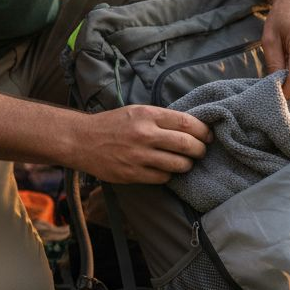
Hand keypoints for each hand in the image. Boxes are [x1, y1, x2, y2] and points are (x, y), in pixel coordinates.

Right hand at [73, 105, 212, 183]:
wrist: (81, 140)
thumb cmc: (112, 124)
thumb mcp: (137, 111)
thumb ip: (162, 118)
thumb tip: (192, 127)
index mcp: (147, 115)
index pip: (187, 123)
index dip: (203, 131)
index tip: (208, 136)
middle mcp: (144, 134)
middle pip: (187, 145)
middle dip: (200, 150)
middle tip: (201, 152)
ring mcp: (138, 156)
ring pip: (178, 164)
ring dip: (187, 165)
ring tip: (185, 163)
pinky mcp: (131, 174)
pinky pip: (162, 178)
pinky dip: (168, 175)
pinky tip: (165, 170)